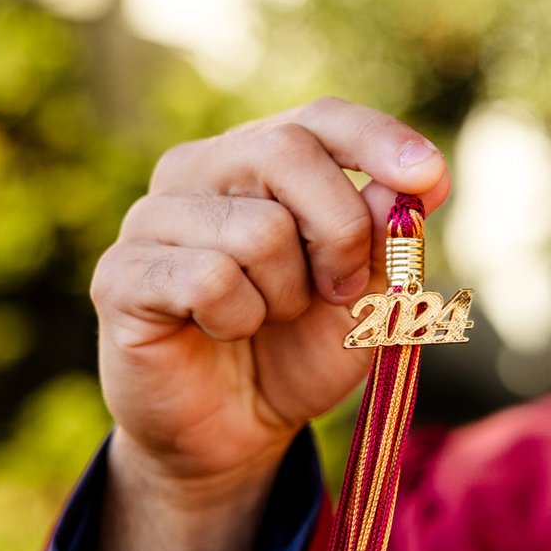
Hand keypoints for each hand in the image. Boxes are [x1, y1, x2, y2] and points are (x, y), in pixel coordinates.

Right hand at [93, 96, 448, 493]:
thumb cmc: (302, 348)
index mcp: (261, 159)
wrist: (237, 432)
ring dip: (287, 292)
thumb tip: (418, 180)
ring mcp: (152, 217)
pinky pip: (210, 279)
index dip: (377, 139)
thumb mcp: (368, 294)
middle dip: (340, 229)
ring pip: (257, 228)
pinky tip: (222, 331)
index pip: (321, 118)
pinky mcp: (121, 274)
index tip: (430, 174)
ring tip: (268, 316)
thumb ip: (388, 236)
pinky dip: (239, 318)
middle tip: (339, 288)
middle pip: (287, 151)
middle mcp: (200, 170)